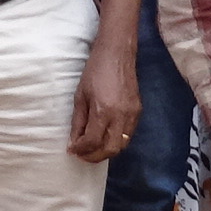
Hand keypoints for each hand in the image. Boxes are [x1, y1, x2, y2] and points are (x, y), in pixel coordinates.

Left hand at [66, 30, 138, 165]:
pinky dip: (116, 142)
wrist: (117, 54)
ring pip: (121, 146)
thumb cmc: (94, 72)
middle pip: (110, 150)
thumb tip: (74, 142)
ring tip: (92, 149)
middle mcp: (120, 116)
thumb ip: (78, 122)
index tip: (72, 150)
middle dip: (94, 157)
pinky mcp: (138, 112)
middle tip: (82, 155)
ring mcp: (132, 115)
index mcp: (103, 111)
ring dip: (106, 152)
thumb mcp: (80, 96)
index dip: (81, 149)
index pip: (92, 141)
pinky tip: (105, 138)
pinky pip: (128, 135)